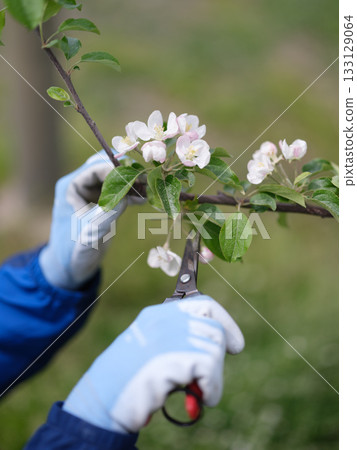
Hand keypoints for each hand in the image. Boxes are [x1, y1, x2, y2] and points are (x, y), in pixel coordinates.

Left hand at [39, 152, 136, 289]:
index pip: (96, 168)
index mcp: (70, 187)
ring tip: (147, 190)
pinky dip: (130, 193)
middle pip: (106, 167)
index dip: (117, 170)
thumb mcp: (90, 233)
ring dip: (131, 182)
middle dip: (126, 172)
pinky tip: (143, 199)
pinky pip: (118, 191)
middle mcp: (80, 185)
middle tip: (145, 180)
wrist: (71, 267)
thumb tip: (126, 196)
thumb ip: (107, 214)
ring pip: (114, 178)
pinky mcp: (101, 203)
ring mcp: (91, 193)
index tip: (137, 177)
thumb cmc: (74, 251)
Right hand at [63, 295, 243, 433]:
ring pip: (215, 348)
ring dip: (213, 377)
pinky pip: (210, 368)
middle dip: (218, 355)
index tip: (236, 345)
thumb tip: (215, 345)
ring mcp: (169, 335)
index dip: (225, 322)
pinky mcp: (174, 356)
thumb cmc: (125, 380)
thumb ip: (178, 340)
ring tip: (199, 392)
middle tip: (209, 377)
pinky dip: (212, 388)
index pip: (203, 304)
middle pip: (214, 328)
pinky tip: (199, 398)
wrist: (102, 399)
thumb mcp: (152, 350)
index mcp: (158, 315)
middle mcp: (165, 319)